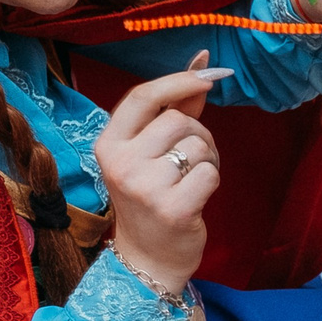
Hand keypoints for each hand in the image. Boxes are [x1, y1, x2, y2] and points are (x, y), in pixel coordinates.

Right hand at [95, 52, 223, 293]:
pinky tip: (198, 196)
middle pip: (178, 120)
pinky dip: (213, 180)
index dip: (179, 80)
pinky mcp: (173, 208)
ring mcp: (144, 187)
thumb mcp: (151, 153)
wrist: (149, 259)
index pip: (143, 96)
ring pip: (196, 145)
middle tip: (194, 157)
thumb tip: (203, 61)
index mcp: (108, 143)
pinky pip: (210, 172)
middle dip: (198, 133)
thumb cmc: (153, 198)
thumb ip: (176, 107)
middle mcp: (120, 162)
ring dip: (207, 158)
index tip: (208, 74)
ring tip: (193, 179)